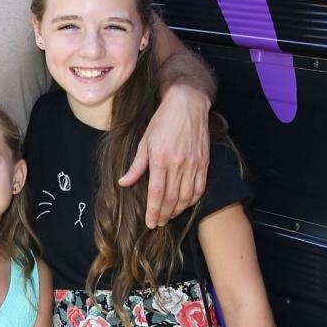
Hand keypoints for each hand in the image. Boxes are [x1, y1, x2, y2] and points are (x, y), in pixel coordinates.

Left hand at [118, 84, 210, 227]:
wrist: (187, 103)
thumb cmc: (162, 121)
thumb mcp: (144, 141)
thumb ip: (136, 165)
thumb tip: (123, 183)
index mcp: (160, 158)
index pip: (157, 193)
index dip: (153, 211)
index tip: (150, 223)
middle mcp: (178, 163)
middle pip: (172, 198)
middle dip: (164, 214)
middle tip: (158, 223)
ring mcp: (193, 163)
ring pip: (186, 196)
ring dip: (178, 210)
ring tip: (169, 216)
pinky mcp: (204, 161)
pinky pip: (200, 187)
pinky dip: (192, 199)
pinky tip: (185, 204)